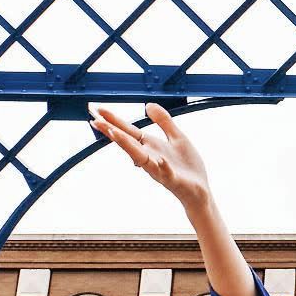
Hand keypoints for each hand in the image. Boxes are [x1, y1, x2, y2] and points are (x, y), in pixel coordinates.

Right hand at [88, 100, 210, 210]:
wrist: (200, 191)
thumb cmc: (187, 167)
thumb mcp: (177, 137)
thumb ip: (164, 122)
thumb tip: (148, 104)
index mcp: (151, 147)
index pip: (128, 131)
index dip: (113, 120)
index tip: (97, 110)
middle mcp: (150, 158)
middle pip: (128, 143)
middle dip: (112, 131)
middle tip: (95, 120)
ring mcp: (160, 170)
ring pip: (141, 157)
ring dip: (127, 145)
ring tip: (114, 133)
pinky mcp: (174, 180)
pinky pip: (167, 173)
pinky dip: (162, 167)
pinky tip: (160, 161)